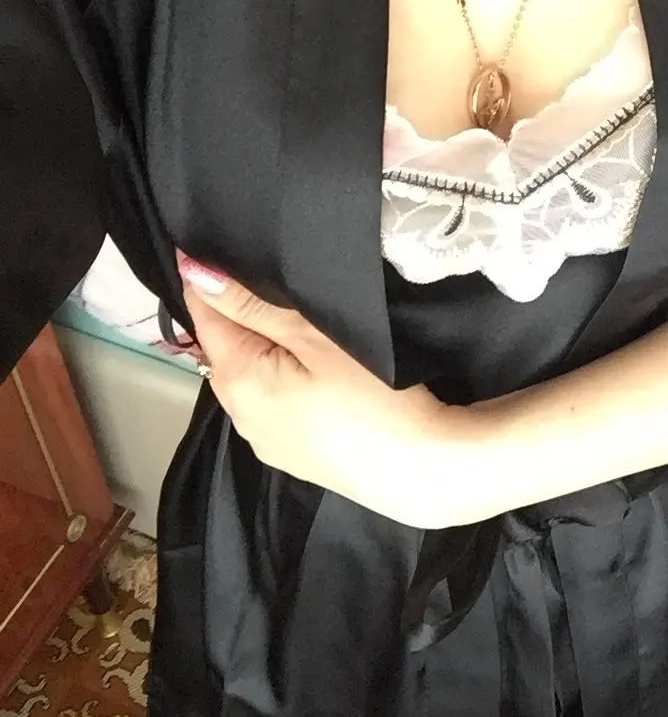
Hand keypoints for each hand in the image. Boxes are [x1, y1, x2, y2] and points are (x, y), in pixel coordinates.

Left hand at [177, 253, 463, 527]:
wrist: (422, 465)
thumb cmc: (373, 396)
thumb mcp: (314, 336)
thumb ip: (252, 305)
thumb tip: (196, 272)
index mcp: (236, 380)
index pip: (203, 315)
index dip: (213, 280)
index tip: (236, 250)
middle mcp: (238, 415)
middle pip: (226, 346)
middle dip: (244, 314)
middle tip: (287, 285)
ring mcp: (263, 440)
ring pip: (251, 375)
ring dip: (266, 349)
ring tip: (306, 326)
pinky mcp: (290, 455)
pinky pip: (271, 403)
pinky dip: (283, 380)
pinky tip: (319, 374)